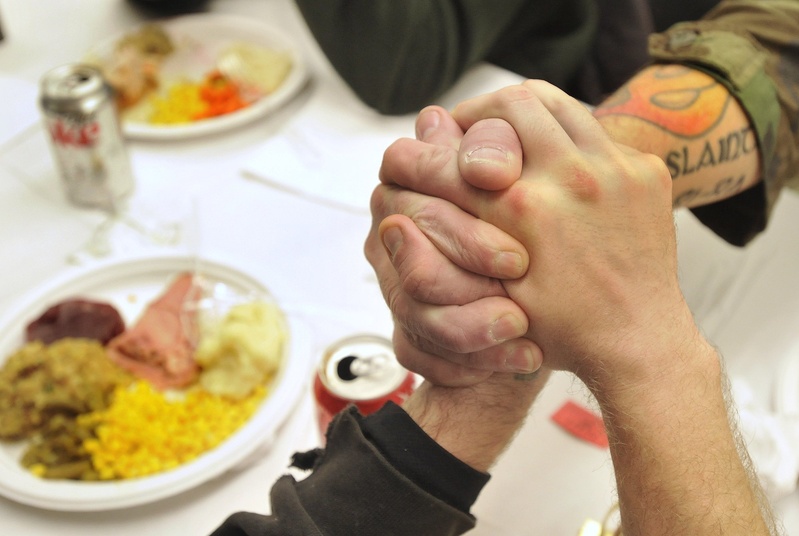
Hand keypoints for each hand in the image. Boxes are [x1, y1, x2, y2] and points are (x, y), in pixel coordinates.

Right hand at [383, 81, 692, 386]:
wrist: (637, 341)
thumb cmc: (560, 324)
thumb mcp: (493, 284)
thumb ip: (464, 226)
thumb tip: (436, 166)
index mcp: (523, 208)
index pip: (470, 143)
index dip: (448, 136)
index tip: (441, 138)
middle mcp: (571, 178)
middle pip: (517, 101)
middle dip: (488, 110)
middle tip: (473, 126)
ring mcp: (615, 170)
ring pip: (561, 103)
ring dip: (529, 114)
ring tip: (511, 134)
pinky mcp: (646, 172)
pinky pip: (599, 132)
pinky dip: (570, 140)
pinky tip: (558, 167)